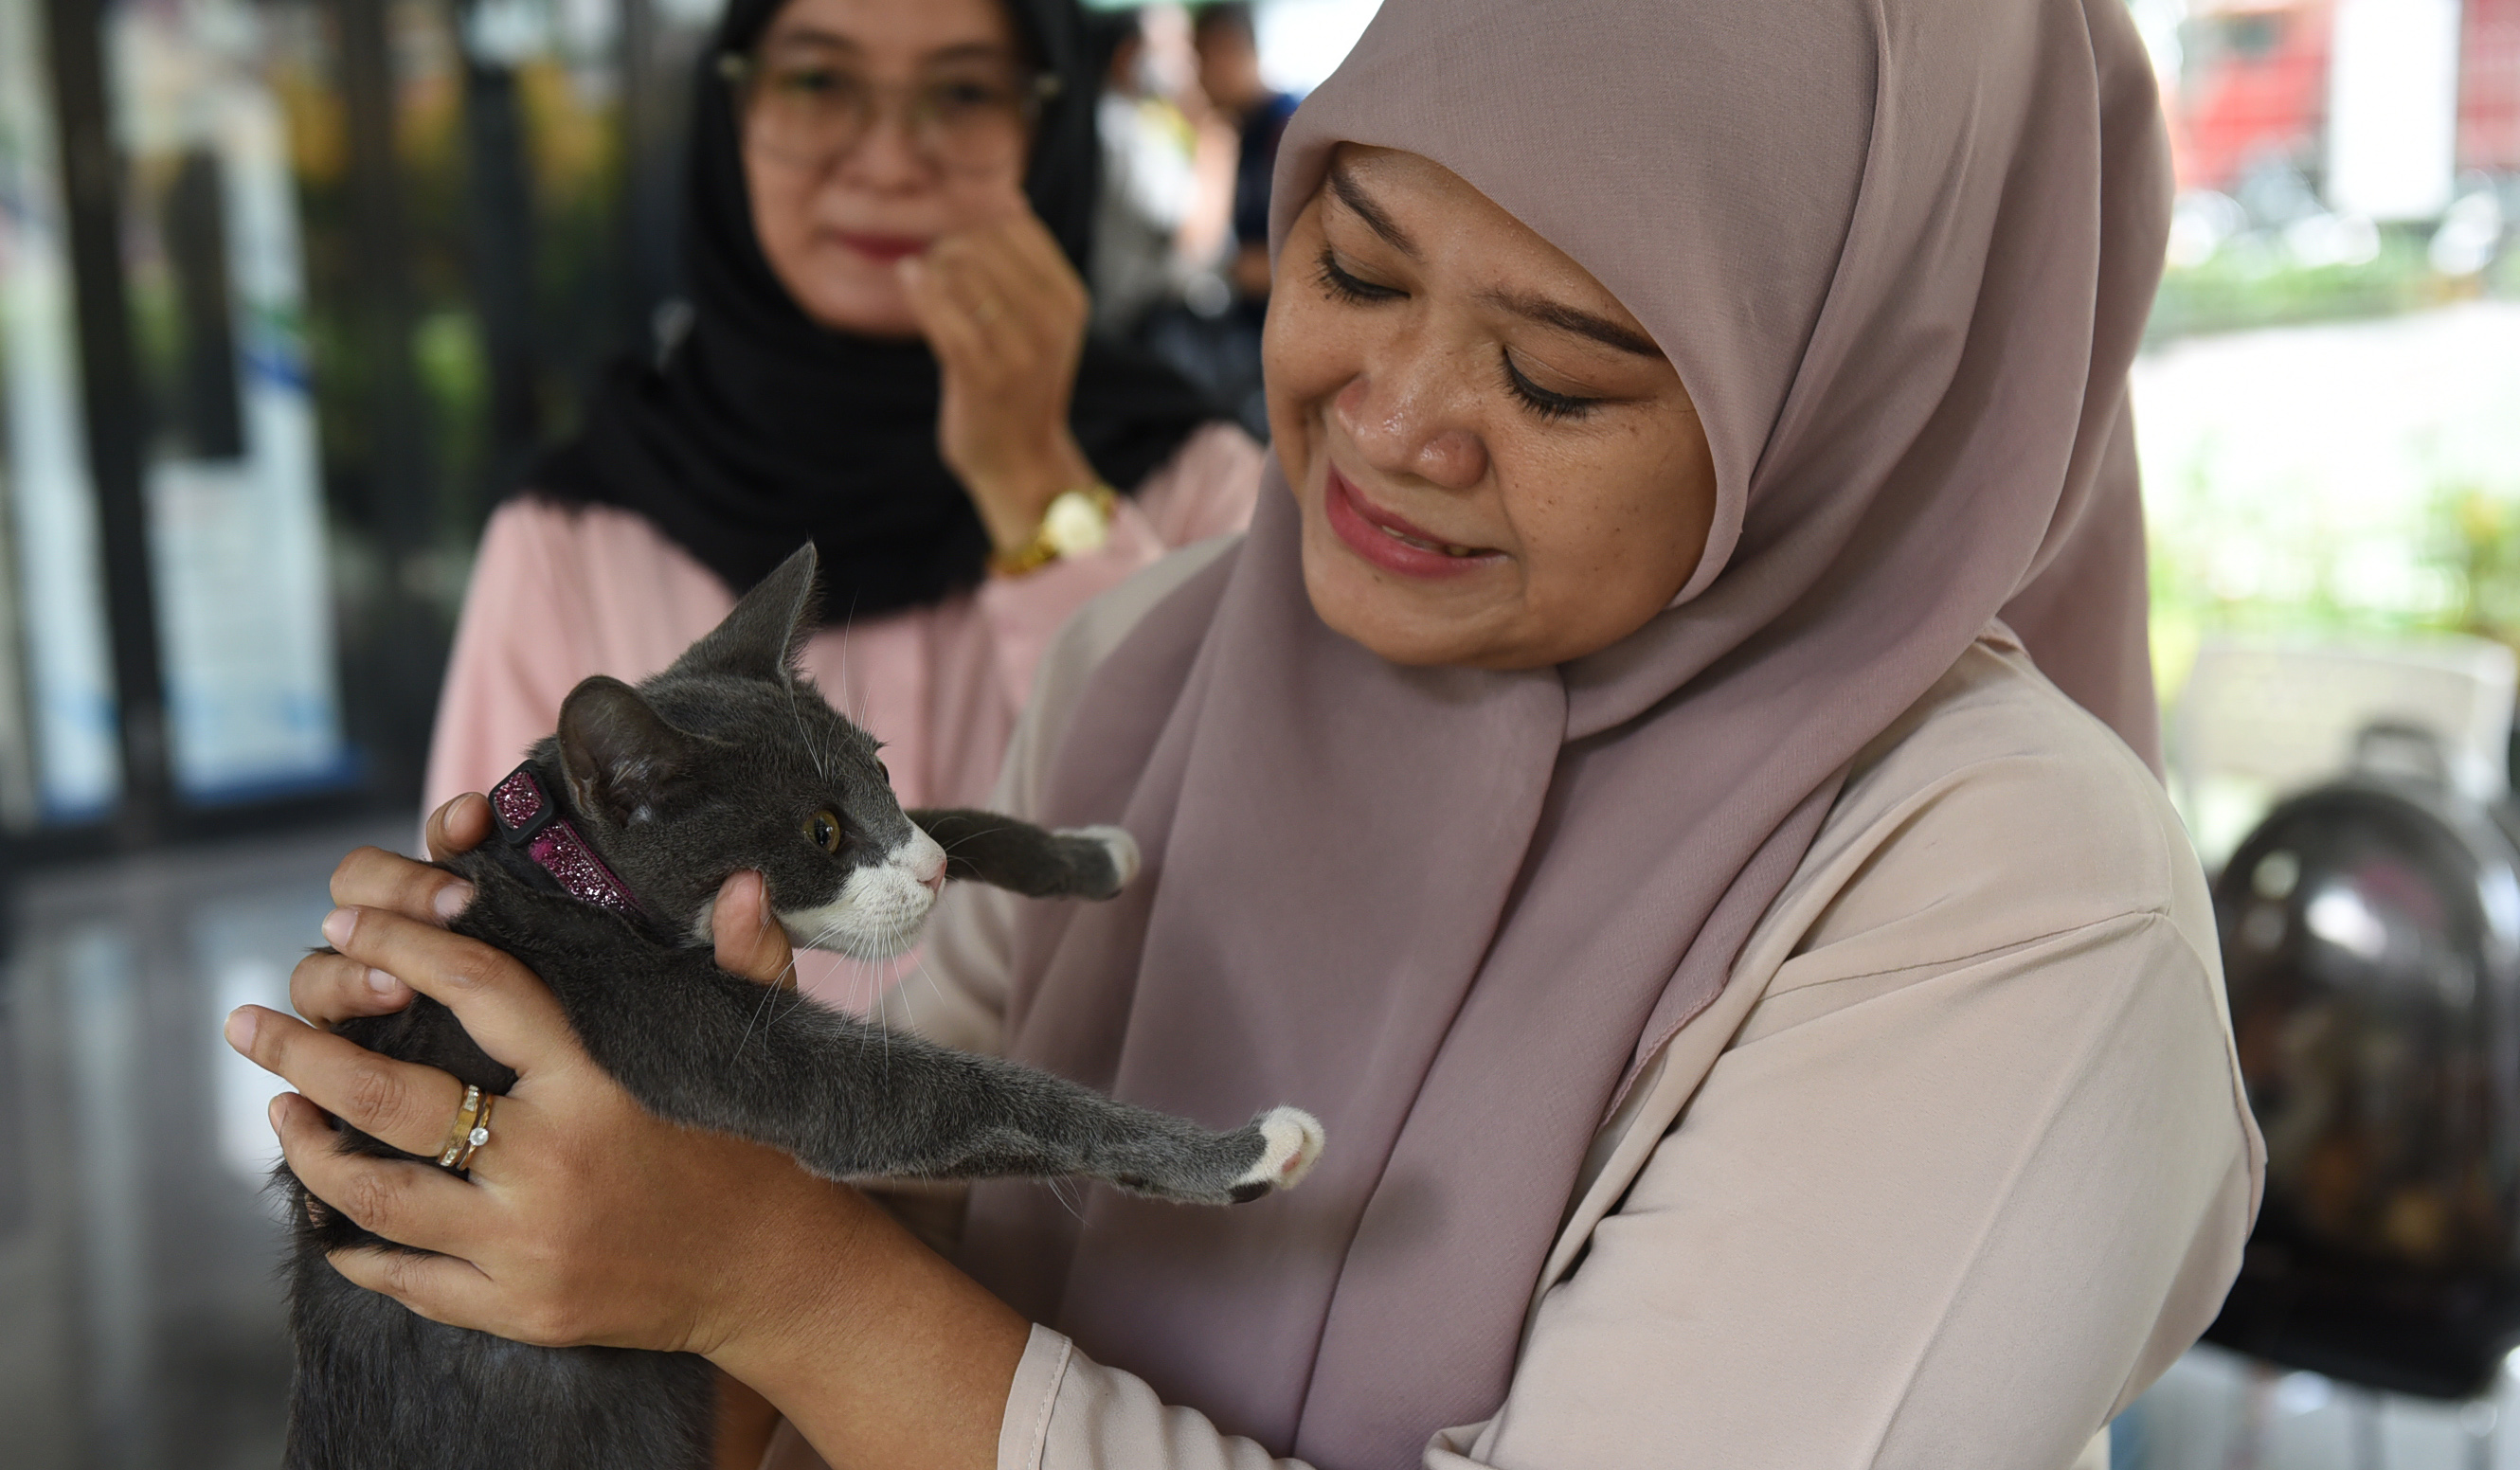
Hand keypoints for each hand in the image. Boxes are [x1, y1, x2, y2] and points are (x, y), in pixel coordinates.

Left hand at [247, 794, 1023, 1465]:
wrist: (782, 1279)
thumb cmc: (766, 1150)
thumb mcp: (759, 1044)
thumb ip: (745, 958)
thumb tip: (742, 879)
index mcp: (599, 1084)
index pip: (482, 990)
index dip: (406, 946)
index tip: (350, 924)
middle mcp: (551, 1163)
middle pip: (393, 1095)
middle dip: (305, 1052)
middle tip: (248, 1021)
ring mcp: (526, 1245)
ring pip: (378, 1192)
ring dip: (311, 1148)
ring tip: (279, 1110)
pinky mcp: (519, 1308)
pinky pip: (408, 1278)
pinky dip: (356, 1247)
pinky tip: (325, 1217)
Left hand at [898, 210, 1101, 554]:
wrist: (1020, 461)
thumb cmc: (1020, 382)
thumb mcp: (1041, 318)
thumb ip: (1026, 262)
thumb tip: (1009, 195)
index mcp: (1069, 298)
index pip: (1015, 223)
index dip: (975, 221)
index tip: (958, 247)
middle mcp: (1052, 320)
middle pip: (983, 240)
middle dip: (949, 245)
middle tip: (936, 269)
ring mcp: (1020, 348)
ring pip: (959, 268)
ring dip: (931, 267)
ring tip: (924, 282)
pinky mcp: (982, 374)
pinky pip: (940, 310)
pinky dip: (917, 289)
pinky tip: (909, 282)